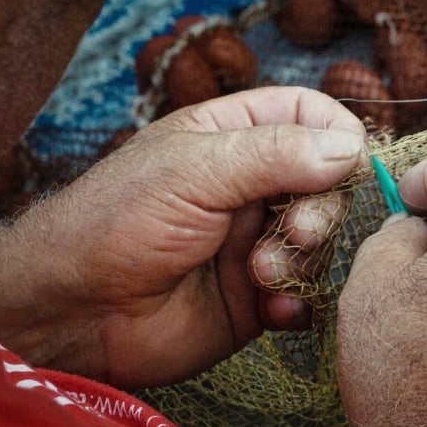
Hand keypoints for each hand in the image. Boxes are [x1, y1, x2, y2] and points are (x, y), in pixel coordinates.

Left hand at [0, 87, 366, 387]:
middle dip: (320, 207)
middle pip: (325, 181)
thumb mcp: (195, 170)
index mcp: (230, 136)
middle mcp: (248, 186)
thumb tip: (351, 146)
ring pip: (319, 241)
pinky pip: (302, 296)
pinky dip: (297, 302)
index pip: (306, 116)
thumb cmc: (119, 220)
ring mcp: (252, 242)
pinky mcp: (253, 298)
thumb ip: (275, 154)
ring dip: (302, 257)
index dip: (337, 132)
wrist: (73, 310)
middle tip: (296, 229)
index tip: (352, 159)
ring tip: (260, 273)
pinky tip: (271, 309)